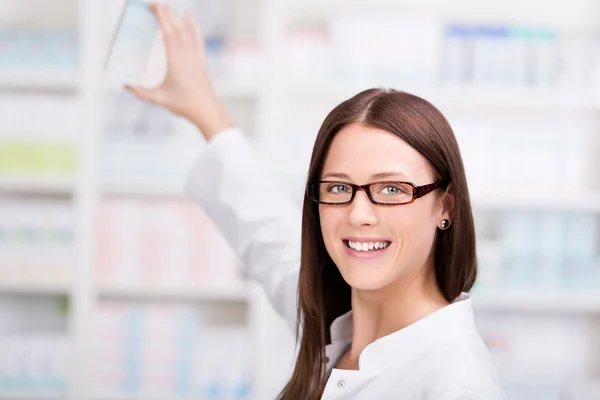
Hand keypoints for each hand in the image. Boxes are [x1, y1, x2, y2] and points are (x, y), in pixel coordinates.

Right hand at [126, 3, 232, 139]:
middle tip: (154, 4)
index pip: (169, 33)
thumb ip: (141, 92)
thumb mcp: (159, 99)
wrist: (207, 110)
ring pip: (187, 31)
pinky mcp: (201, 59)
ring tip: (166, 8)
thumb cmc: (184, 105)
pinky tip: (189, 16)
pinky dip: (193, 25)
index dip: (162, 17)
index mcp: (176, 61)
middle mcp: (187, 55)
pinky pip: (197, 38)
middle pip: (177, 28)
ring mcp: (196, 56)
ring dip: (176, 17)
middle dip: (166, 13)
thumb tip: (125, 86)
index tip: (155, 6)